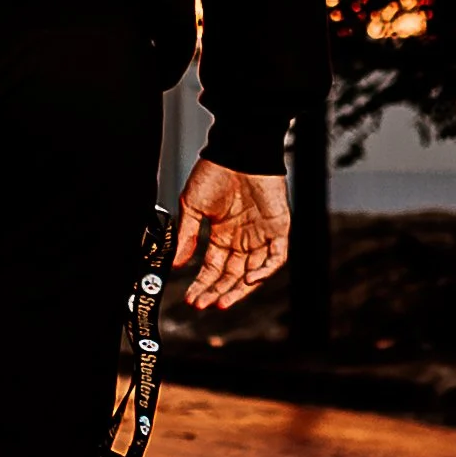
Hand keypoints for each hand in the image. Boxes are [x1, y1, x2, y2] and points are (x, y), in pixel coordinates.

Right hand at [172, 157, 289, 311]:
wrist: (237, 152)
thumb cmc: (215, 171)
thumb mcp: (192, 207)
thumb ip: (187, 237)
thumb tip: (176, 263)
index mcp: (222, 233)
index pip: (213, 268)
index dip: (203, 284)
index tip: (191, 299)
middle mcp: (242, 238)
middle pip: (232, 275)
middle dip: (217, 291)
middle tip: (203, 304)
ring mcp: (261, 234)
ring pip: (253, 272)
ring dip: (238, 289)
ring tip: (221, 302)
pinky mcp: (279, 229)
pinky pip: (276, 257)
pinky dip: (264, 271)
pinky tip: (247, 280)